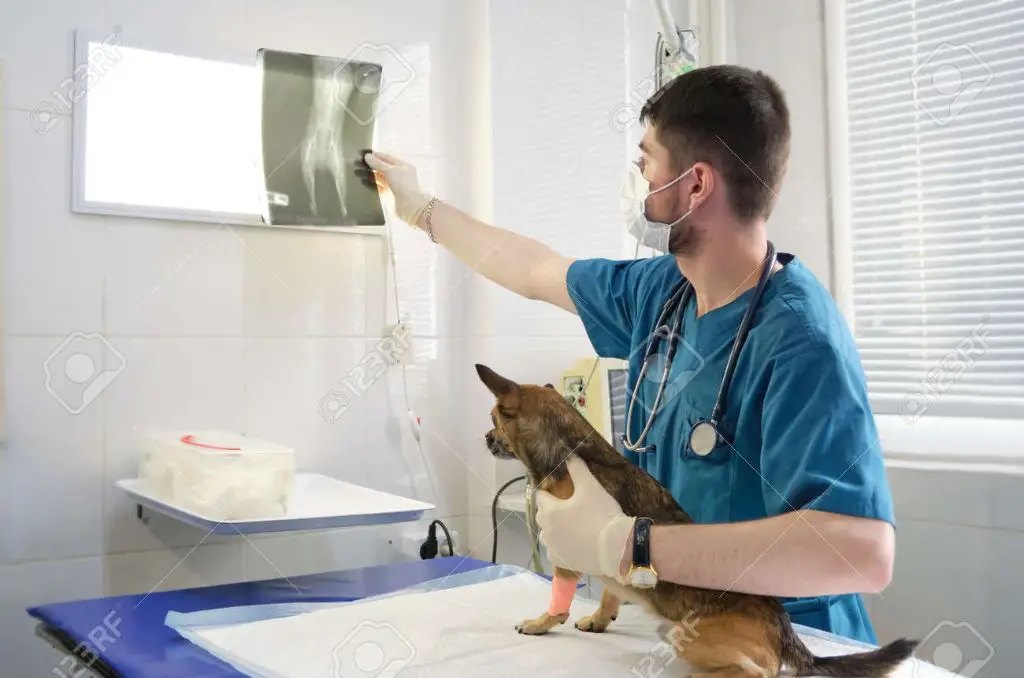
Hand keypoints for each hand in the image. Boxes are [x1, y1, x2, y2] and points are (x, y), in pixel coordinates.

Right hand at [363, 151, 433, 225]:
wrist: (410, 206)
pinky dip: (373, 184)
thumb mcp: (391, 171)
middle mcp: (400, 174)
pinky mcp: (392, 194)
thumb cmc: (403, 185)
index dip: (376, 155)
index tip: (364, 154)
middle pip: (384, 167)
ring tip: (358, 173)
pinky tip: (364, 183)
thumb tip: (367, 156)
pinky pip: (381, 187)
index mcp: (403, 166)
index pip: (388, 157)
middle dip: (372, 165)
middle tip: (358, 164)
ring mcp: (396, 184)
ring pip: (382, 177)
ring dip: (371, 175)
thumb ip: (378, 164)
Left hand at [534, 456, 634, 580]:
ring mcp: (553, 548)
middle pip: (543, 516)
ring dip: (554, 530)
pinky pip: (555, 552)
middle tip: (568, 507)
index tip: (559, 490)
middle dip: (551, 510)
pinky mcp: (562, 563)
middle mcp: (546, 530)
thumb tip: (569, 455)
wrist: (616, 547)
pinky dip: (560, 548)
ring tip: (570, 526)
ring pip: (547, 536)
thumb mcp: (590, 486)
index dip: (549, 491)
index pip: (540, 496)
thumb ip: (577, 468)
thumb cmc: (601, 514)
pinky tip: (571, 544)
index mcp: (549, 511)